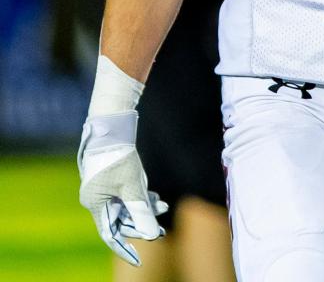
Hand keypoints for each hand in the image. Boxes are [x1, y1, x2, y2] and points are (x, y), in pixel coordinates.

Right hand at [78, 111, 166, 265]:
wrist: (112, 127)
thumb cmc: (119, 156)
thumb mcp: (133, 186)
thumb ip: (141, 211)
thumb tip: (152, 234)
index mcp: (96, 204)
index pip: (110, 233)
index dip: (124, 247)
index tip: (138, 260)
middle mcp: (97, 199)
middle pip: (120, 220)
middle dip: (141, 223)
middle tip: (163, 228)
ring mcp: (103, 188)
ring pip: (126, 206)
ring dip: (144, 209)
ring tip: (162, 206)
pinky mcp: (111, 178)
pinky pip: (126, 195)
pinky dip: (141, 197)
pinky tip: (155, 198)